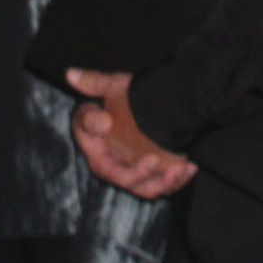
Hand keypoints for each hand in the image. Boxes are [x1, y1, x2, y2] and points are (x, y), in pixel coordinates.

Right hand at [65, 70, 196, 198]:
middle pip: (127, 181)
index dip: (123, 164)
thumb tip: (71, 74)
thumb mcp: (112, 87)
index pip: (105, 166)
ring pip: (147, 188)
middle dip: (144, 175)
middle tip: (161, 163)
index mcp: (99, 151)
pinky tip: (190, 167)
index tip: (145, 152)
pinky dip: (178, 180)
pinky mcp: (154, 174)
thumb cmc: (127, 96)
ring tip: (180, 170)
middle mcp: (114, 166)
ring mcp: (135, 172)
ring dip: (164, 182)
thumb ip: (94, 84)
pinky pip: (165, 185)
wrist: (154, 101)